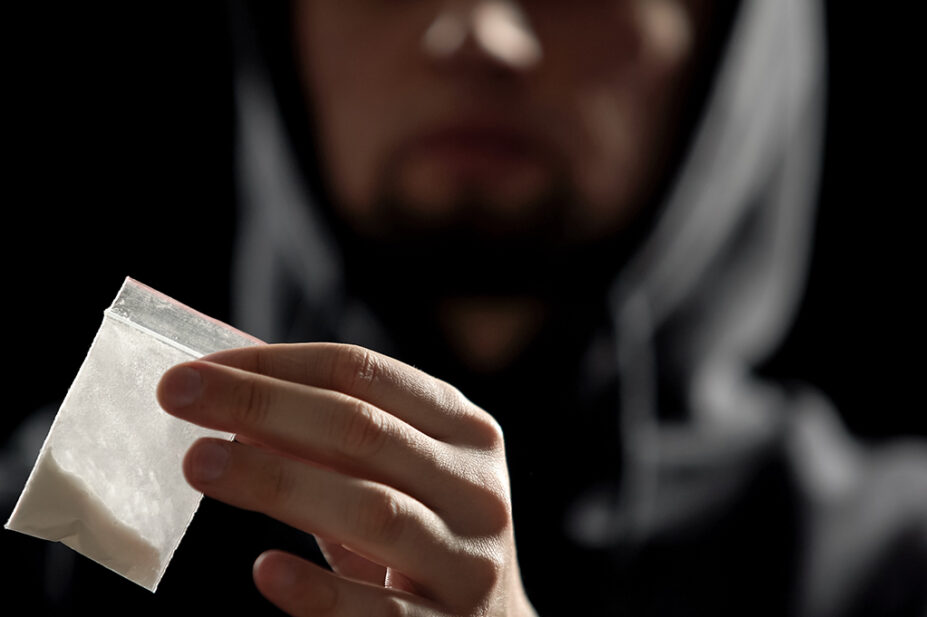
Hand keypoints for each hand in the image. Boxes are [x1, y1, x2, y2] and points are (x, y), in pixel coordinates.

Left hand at [158, 343, 536, 616]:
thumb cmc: (428, 536)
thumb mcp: (401, 475)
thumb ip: (338, 441)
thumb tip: (235, 403)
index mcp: (465, 431)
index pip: (365, 373)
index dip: (278, 365)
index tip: (202, 368)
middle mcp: (475, 489)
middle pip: (364, 430)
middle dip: (263, 406)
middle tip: (179, 397)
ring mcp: (467, 562)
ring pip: (372, 510)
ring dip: (277, 482)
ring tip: (201, 463)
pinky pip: (379, 613)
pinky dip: (317, 591)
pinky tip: (265, 571)